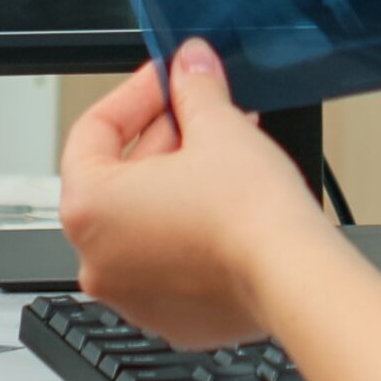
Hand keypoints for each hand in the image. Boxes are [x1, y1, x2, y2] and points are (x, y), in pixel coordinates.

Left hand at [60, 42, 328, 347]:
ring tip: (224, 145)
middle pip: (120, 176)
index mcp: (89, 210)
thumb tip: (190, 65)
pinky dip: (191, 225)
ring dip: (179, 178)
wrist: (292, 277)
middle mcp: (98, 260)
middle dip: (165, 133)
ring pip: (146, 218)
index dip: (136, 94)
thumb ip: (193, 86)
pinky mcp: (172, 315)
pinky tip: (228, 197)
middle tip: (201, 104)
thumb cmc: (245, 214)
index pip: (94, 131)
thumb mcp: (216, 126)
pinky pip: (170, 257)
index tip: (166, 78)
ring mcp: (133, 294)